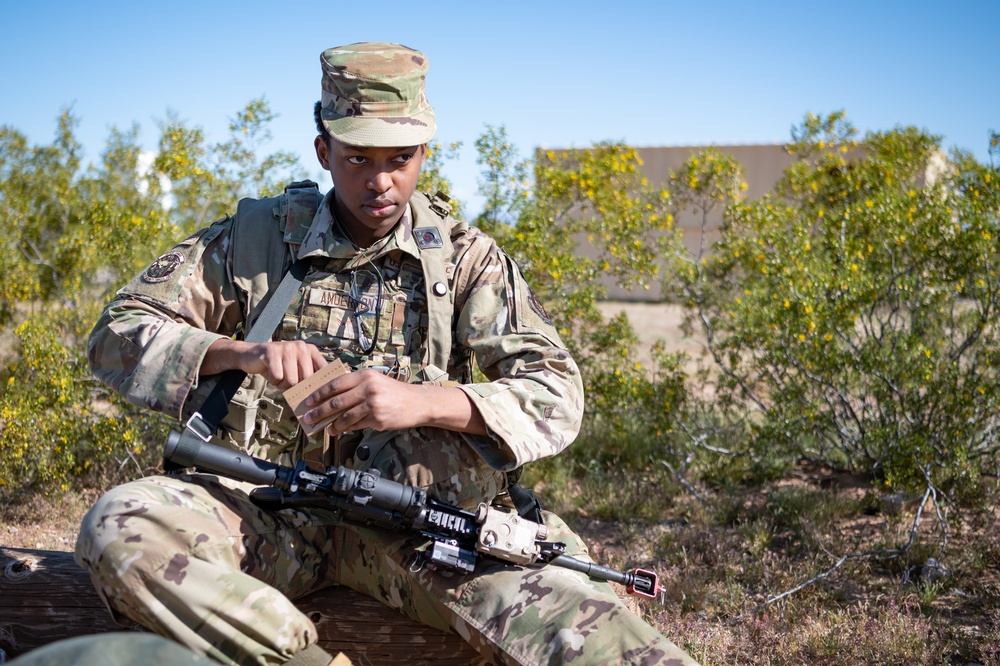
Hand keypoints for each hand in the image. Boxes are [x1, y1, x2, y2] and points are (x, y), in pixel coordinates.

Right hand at [202, 339, 326, 389]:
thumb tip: (321, 395)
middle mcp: (301, 346)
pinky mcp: (271, 351)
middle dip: (295, 386)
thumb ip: (310, 377)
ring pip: (291, 380)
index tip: (316, 395)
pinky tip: (270, 373)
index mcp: (311, 350)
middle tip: (287, 381)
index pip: (323, 370)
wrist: (252, 356)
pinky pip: (277, 376)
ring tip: (278, 375)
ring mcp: (286, 347)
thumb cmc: (279, 366)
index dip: (319, 385)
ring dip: (282, 384)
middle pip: (306, 379)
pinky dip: (273, 380)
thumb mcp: (297, 369)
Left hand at [302, 370, 486, 435]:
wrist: (417, 403)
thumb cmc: (394, 392)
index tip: (309, 401)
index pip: (336, 384)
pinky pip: (357, 425)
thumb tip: (331, 397)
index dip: (320, 393)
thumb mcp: (376, 381)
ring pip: (345, 416)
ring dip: (332, 424)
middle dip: (320, 411)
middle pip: (337, 401)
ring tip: (324, 428)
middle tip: (308, 418)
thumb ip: (356, 386)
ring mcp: (374, 404)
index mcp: (365, 375)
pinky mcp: (378, 419)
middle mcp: (369, 388)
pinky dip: (346, 428)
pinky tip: (339, 430)